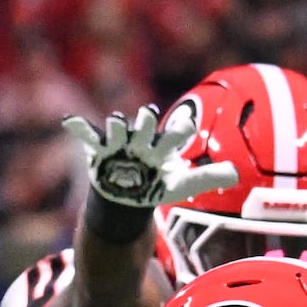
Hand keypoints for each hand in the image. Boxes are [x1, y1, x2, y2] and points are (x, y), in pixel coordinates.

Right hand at [63, 101, 239, 215]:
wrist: (127, 193)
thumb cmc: (156, 183)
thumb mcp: (182, 185)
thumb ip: (208, 177)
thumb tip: (238, 174)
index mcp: (163, 145)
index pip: (175, 134)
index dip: (181, 129)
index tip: (188, 126)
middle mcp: (142, 139)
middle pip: (145, 127)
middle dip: (145, 122)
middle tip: (149, 114)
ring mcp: (119, 143)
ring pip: (117, 130)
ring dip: (115, 126)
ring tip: (115, 121)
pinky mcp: (98, 149)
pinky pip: (87, 136)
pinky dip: (78, 128)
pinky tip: (68, 121)